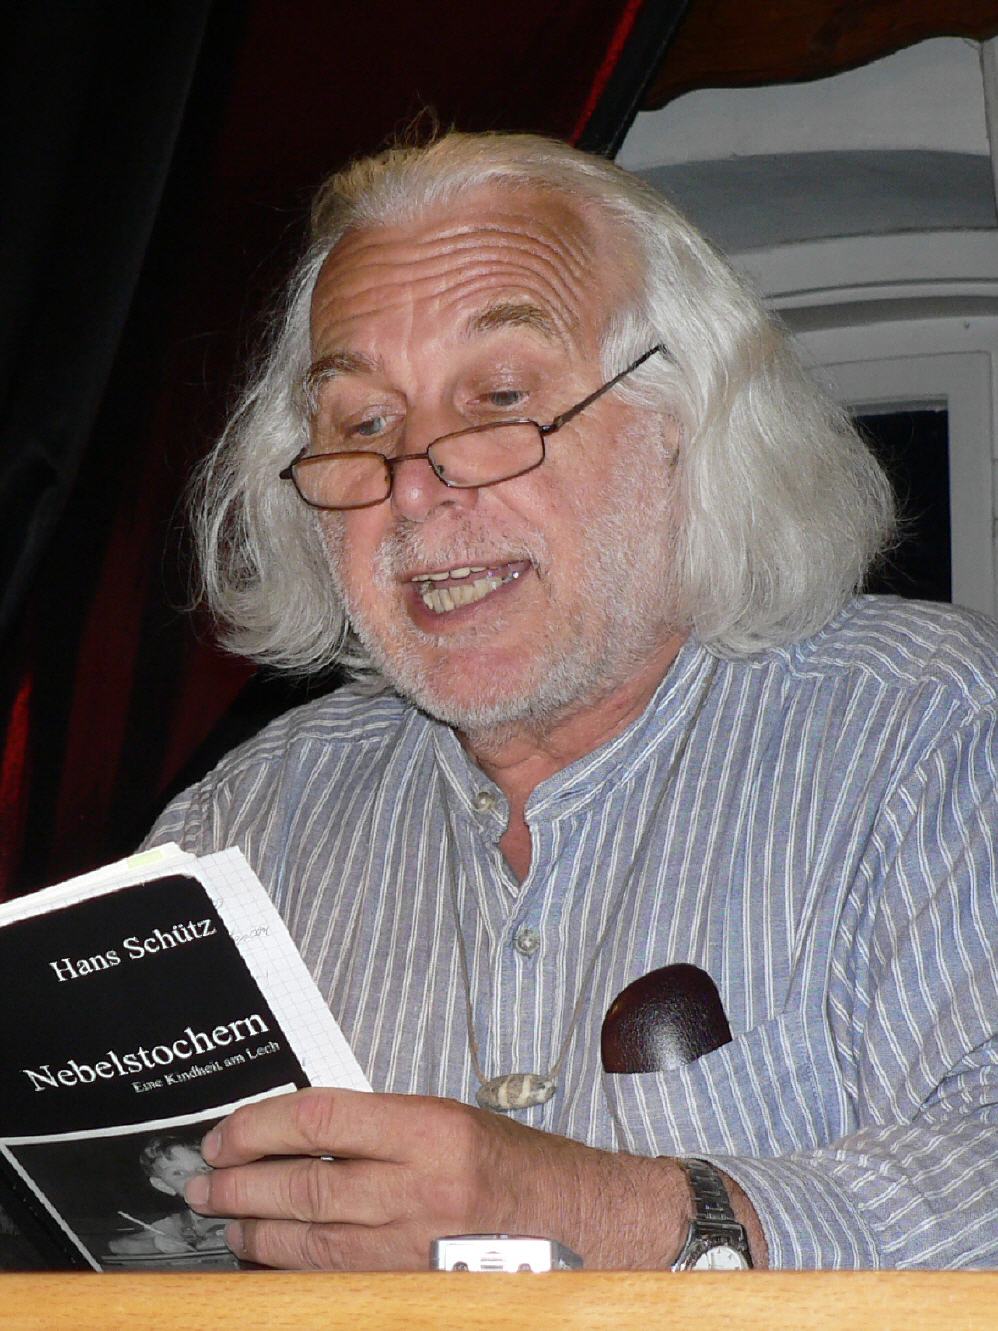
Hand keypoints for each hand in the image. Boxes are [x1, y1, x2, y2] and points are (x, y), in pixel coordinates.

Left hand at [184, 1087, 694, 1270]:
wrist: (585, 1226)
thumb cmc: (518, 1167)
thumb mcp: (451, 1121)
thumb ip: (380, 1127)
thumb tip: (300, 1136)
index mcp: (430, 1129)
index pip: (320, 1117)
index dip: (259, 1125)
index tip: (225, 1132)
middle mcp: (418, 1188)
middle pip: (304, 1183)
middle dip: (239, 1181)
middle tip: (201, 1179)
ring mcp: (413, 1249)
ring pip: (308, 1239)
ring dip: (253, 1227)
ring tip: (222, 1217)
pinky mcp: (411, 1290)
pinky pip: (332, 1280)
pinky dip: (290, 1266)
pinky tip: (265, 1255)